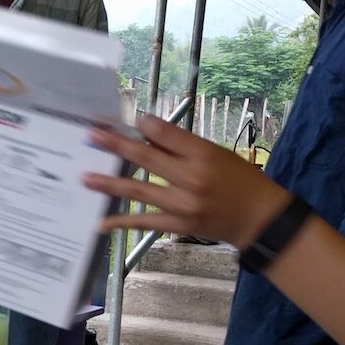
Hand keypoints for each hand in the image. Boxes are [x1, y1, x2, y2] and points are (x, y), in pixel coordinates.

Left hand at [83, 115, 289, 248]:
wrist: (259, 219)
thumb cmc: (239, 180)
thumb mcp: (216, 154)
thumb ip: (182, 147)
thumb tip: (146, 135)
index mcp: (204, 154)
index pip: (167, 134)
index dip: (144, 125)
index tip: (125, 119)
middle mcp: (192, 178)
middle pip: (147, 158)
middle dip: (116, 145)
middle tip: (92, 136)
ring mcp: (183, 205)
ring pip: (139, 190)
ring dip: (109, 183)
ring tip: (86, 177)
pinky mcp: (178, 226)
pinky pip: (144, 222)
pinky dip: (122, 222)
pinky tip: (101, 222)